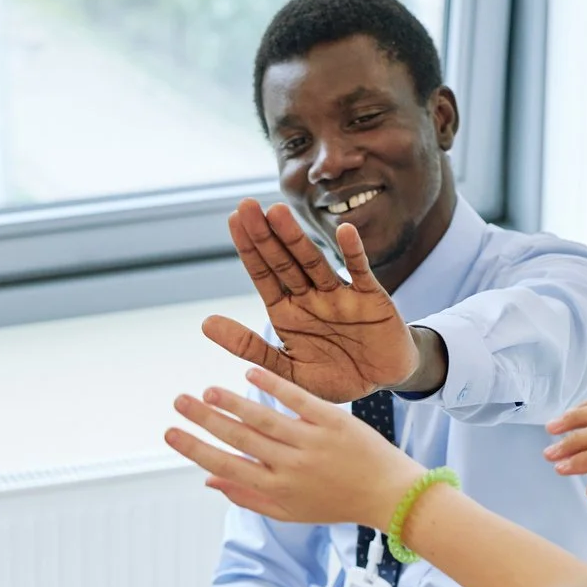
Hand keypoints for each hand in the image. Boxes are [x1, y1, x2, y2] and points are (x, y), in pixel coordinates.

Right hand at [166, 366, 422, 530]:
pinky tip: (250, 372)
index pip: (226, 466)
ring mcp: (312, 442)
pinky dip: (272, 386)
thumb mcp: (289, 511)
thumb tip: (208, 481)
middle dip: (204, 420)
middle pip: (239, 438)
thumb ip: (247, 497)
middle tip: (179, 401)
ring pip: (264, 418)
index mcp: (277, 489)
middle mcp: (291, 466)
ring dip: (232, 402)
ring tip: (208, 390)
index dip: (195, 449)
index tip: (170, 433)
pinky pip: (298, 400)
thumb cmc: (335, 503)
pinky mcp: (334, 421)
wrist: (389, 494)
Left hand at [201, 201, 429, 403]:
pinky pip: (360, 272)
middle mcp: (311, 297)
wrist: (381, 382)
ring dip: (296, 239)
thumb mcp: (287, 370)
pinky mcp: (371, 298)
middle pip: (284, 262)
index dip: (249, 249)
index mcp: (288, 312)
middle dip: (265, 235)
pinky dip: (354, 252)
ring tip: (277, 213)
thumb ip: (250, 347)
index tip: (233, 220)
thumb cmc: (334, 376)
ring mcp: (340, 295)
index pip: (263, 275)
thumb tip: (205, 323)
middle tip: (246, 205)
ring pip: (314, 263)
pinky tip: (344, 230)